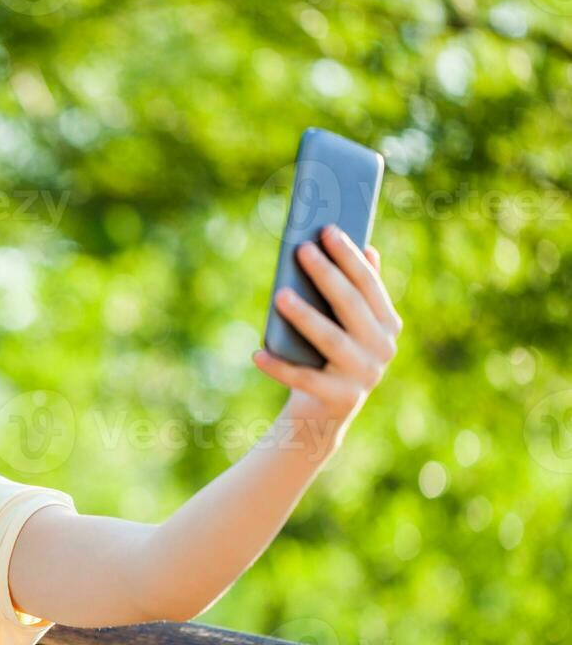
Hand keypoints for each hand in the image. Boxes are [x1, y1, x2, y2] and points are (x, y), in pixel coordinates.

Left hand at [252, 225, 402, 446]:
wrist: (322, 415)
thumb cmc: (328, 359)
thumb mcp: (344, 325)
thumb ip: (356, 293)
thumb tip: (368, 248)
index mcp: (388, 325)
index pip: (368, 284)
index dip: (349, 256)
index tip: (327, 229)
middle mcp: (382, 349)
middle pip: (351, 305)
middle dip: (327, 274)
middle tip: (302, 250)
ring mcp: (364, 376)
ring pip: (330, 340)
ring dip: (305, 316)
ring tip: (280, 296)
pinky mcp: (340, 400)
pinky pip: (304, 379)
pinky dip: (279, 367)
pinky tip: (257, 353)